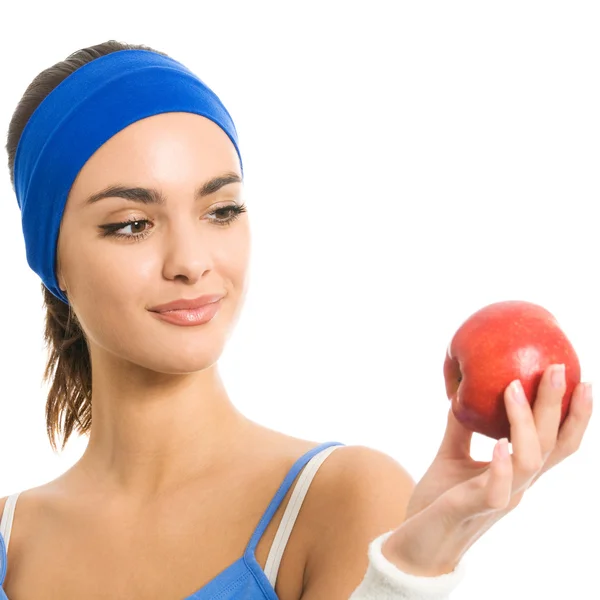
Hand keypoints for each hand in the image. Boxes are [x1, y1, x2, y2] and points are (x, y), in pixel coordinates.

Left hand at [382, 364, 592, 576]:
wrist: (417, 545)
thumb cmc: (438, 501)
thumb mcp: (451, 455)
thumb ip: (461, 428)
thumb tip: (461, 391)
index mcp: (516, 473)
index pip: (555, 443)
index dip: (572, 414)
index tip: (578, 378)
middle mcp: (517, 486)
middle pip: (551, 447)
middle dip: (558, 407)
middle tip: (555, 368)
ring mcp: (499, 499)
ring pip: (530, 464)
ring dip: (524, 424)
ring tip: (513, 388)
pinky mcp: (474, 510)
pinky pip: (498, 492)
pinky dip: (501, 467)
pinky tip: (499, 444)